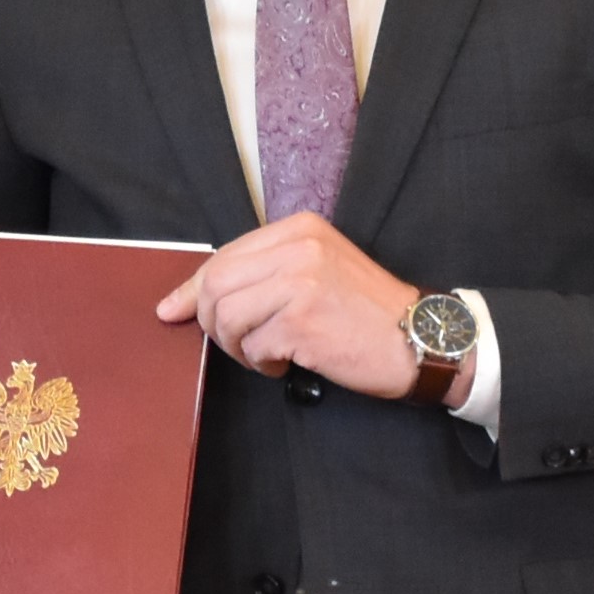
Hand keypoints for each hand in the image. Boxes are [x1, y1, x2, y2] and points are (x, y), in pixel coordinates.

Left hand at [157, 215, 461, 402]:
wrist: (421, 339)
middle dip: (213, 324)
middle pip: (217, 284)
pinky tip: (286, 364)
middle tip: (236, 345)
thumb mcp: (317, 271)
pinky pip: (254, 346)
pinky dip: (262, 364)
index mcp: (299, 229)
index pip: (224, 255)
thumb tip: (187, 299)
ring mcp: (300, 282)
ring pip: (228, 317)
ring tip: (265, 356)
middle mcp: (298, 247)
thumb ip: (264, 274)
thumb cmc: (367, 312)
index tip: (172, 310)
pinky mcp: (303, 320)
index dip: (193, 289)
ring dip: (237, 347)